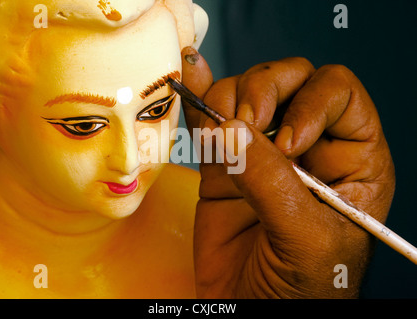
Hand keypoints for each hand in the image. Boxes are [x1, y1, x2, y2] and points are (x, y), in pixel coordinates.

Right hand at [180, 47, 394, 297]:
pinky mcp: (223, 166)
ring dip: (228, 97)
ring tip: (221, 132)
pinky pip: (210, 122)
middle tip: (247, 121)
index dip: (311, 104)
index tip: (286, 145)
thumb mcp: (306, 239)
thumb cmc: (303, 290)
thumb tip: (234, 131)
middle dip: (264, 89)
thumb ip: (273, 184)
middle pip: (291, 80)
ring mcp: (262, 153)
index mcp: (350, 159)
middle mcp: (307, 146)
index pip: (338, 95)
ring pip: (246, 93)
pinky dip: (198, 101)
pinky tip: (191, 79)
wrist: (254, 314)